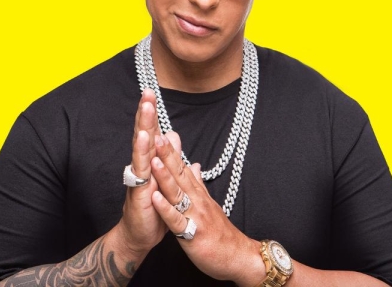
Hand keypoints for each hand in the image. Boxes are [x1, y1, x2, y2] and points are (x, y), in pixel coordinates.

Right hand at [114, 89, 168, 258]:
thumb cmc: (153, 207)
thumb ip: (168, 156)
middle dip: (145, 113)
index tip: (152, 92)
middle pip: (144, 134)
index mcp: (150, 162)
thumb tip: (173, 134)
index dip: (152, 113)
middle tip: (147, 91)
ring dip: (144, 126)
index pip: (151, 132)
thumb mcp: (164, 178)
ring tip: (147, 108)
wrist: (140, 235)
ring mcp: (138, 177)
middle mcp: (142, 165)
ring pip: (141, 148)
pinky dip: (142, 154)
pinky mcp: (138, 191)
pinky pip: (141, 170)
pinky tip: (145, 140)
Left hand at [150, 133, 264, 284]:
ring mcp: (195, 216)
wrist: (238, 257)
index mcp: (198, 194)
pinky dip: (165, 208)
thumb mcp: (209, 204)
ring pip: (178, 193)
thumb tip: (195, 165)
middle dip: (167, 155)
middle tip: (156, 134)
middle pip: (180, 174)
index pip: (183, 168)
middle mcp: (197, 200)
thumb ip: (199, 184)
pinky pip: (177, 220)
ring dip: (165, 176)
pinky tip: (155, 197)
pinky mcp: (192, 234)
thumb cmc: (221, 233)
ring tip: (153, 159)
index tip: (161, 134)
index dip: (171, 152)